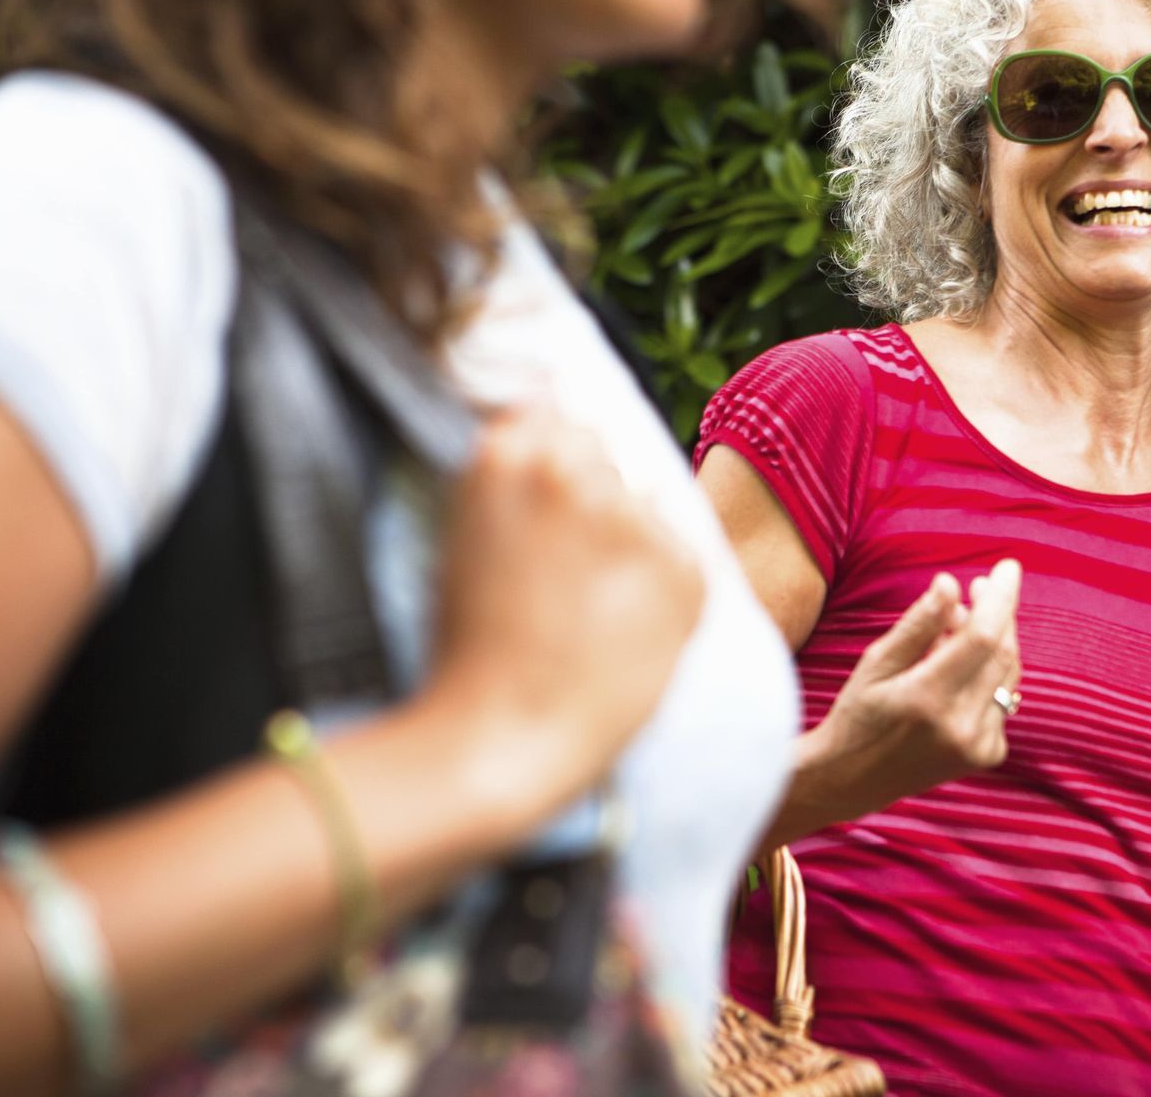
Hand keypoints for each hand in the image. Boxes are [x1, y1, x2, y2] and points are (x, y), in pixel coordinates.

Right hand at [421, 407, 702, 809]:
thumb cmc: (470, 646)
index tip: (547, 499)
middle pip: (605, 454)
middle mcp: (578, 471)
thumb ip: (513, 476)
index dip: (554, 459)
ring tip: (590, 608)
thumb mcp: (465, 534)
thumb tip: (552, 415)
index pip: (556, 413)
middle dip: (593, 494)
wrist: (501, 737)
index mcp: (510, 453)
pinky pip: (682, 557)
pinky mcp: (685, 570)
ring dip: (631, 540)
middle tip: (564, 568)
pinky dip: (663, 587)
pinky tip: (621, 630)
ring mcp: (636, 520)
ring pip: (647, 505)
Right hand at [794, 559, 1022, 826]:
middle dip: (997, 613)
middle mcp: (962, 727)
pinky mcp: (988, 754)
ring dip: (992, 640)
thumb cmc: (857, 714)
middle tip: (979, 586)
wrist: (853, 780)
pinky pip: (1002, 698)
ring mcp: (979, 746)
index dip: (999, 598)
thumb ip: (919, 623)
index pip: (982, 637)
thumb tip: (951, 582)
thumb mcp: (877, 661)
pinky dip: (987, 672)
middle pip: (1001, 652)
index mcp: (929, 700)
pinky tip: (957, 666)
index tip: (1006, 567)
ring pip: (1007, 674)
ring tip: (958, 623)